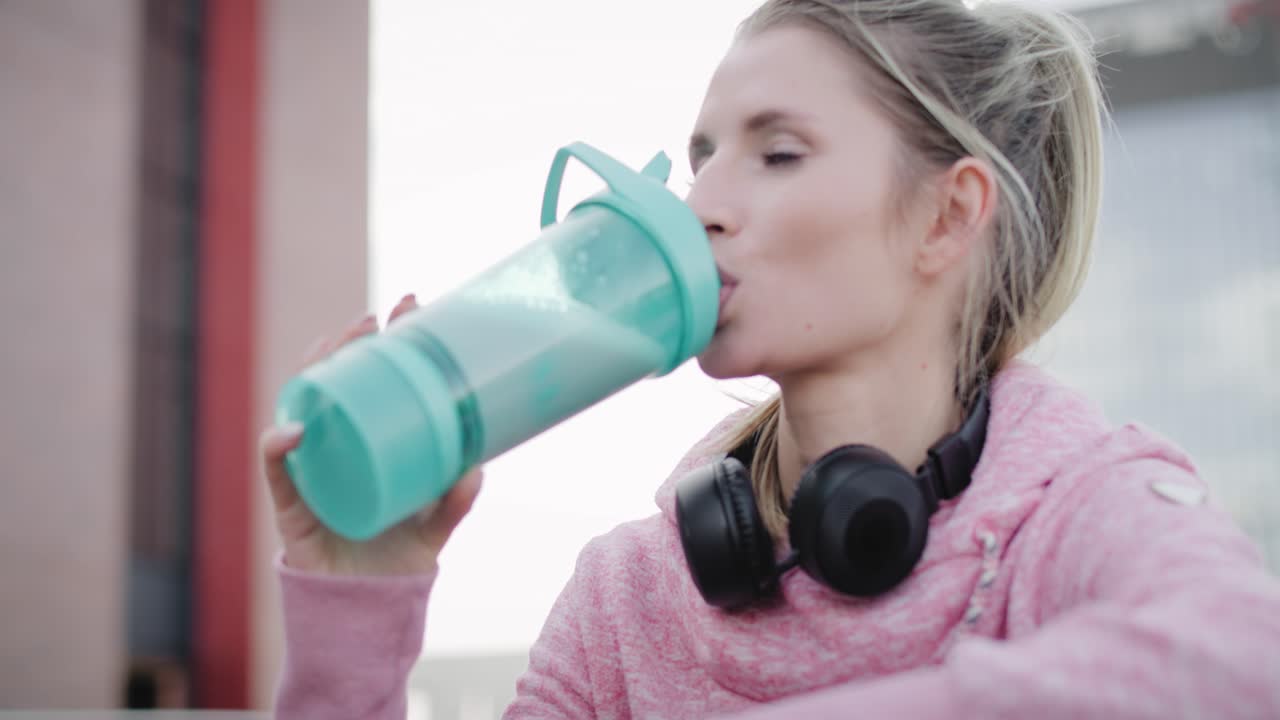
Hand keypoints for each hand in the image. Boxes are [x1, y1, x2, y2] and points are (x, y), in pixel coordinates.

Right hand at [259, 293, 482, 575]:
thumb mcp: (437, 522)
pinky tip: (293, 429)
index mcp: (372, 440)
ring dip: (312, 373)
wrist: (368, 608)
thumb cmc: (399, 555)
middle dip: (349, 342)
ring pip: (300, 407)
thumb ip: (456, 498)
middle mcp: (338, 445)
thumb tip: (476, 468)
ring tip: (331, 347)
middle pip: (336, 380)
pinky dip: (278, 447)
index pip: (377, 377)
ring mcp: (312, 468)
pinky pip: (277, 469)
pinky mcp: (291, 502)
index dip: (390, 340)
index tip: (411, 305)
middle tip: (372, 320)